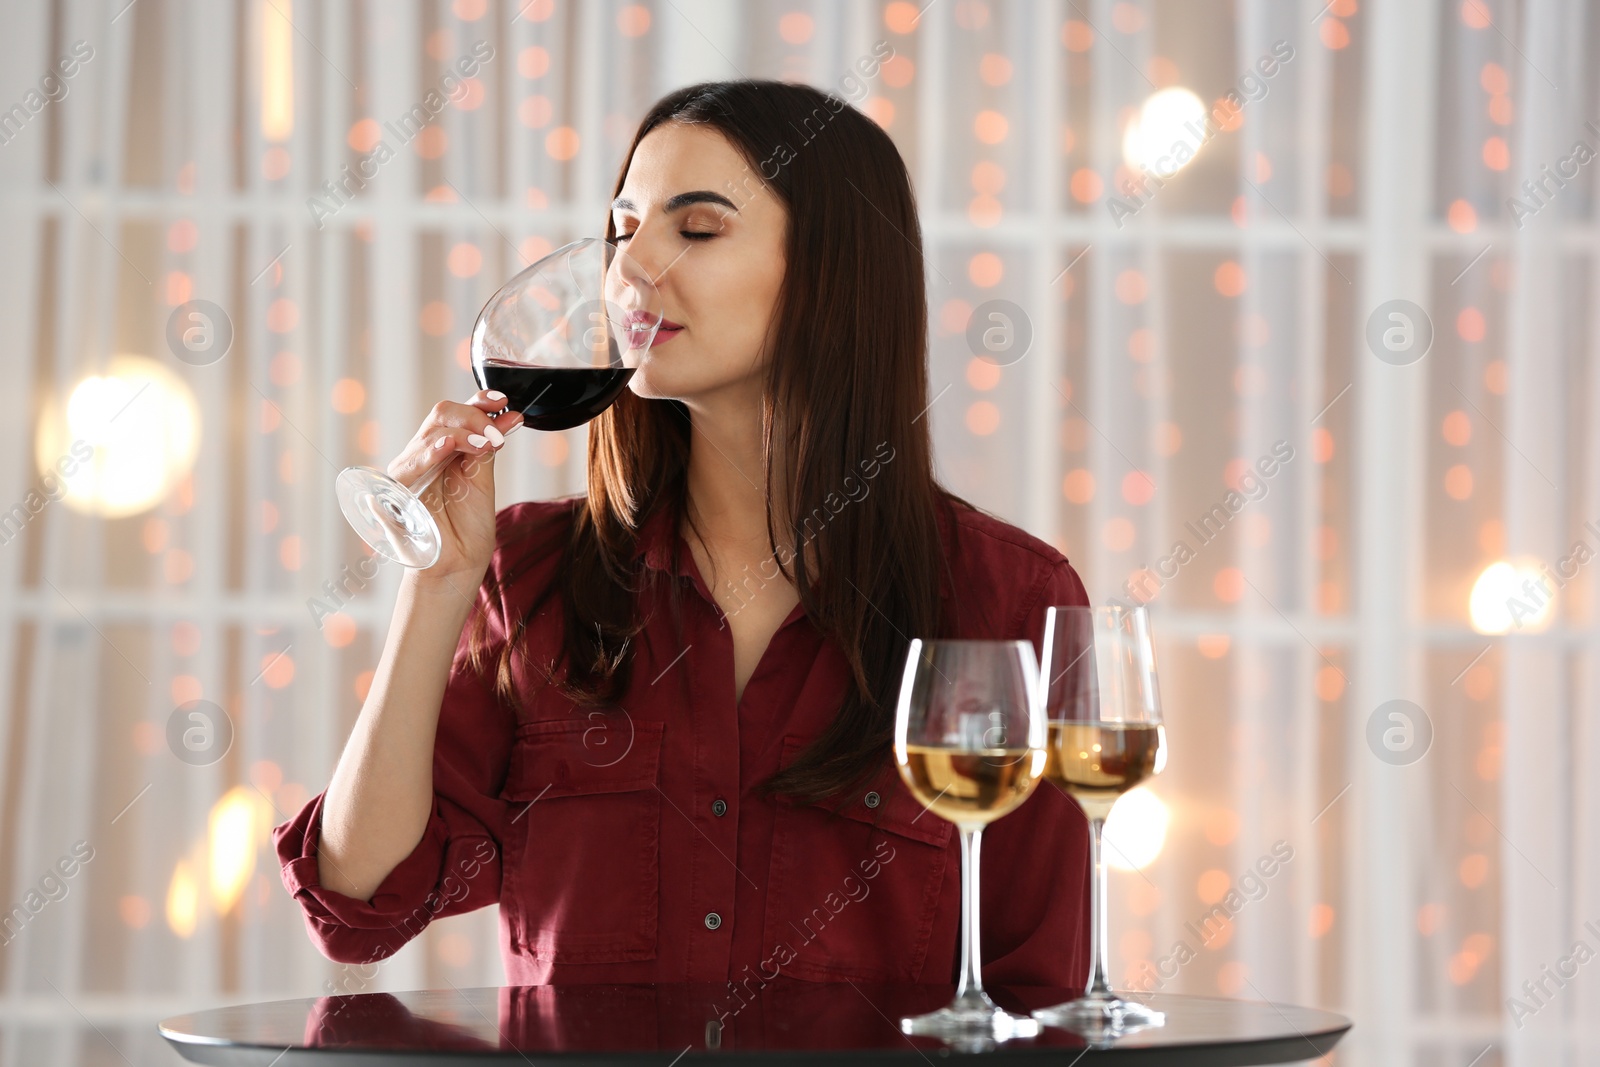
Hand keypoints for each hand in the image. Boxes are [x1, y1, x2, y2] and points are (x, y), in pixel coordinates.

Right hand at [384, 390, 522, 583]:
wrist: (456, 566)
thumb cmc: (467, 528)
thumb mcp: (482, 480)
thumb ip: (488, 447)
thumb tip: (511, 415)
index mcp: (444, 449)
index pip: (456, 413)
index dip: (478, 400)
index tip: (502, 400)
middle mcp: (424, 454)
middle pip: (442, 414)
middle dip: (475, 416)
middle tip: (498, 434)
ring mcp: (409, 470)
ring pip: (431, 432)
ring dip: (464, 432)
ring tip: (488, 442)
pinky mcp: (395, 490)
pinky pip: (411, 463)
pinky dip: (432, 450)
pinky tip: (450, 445)